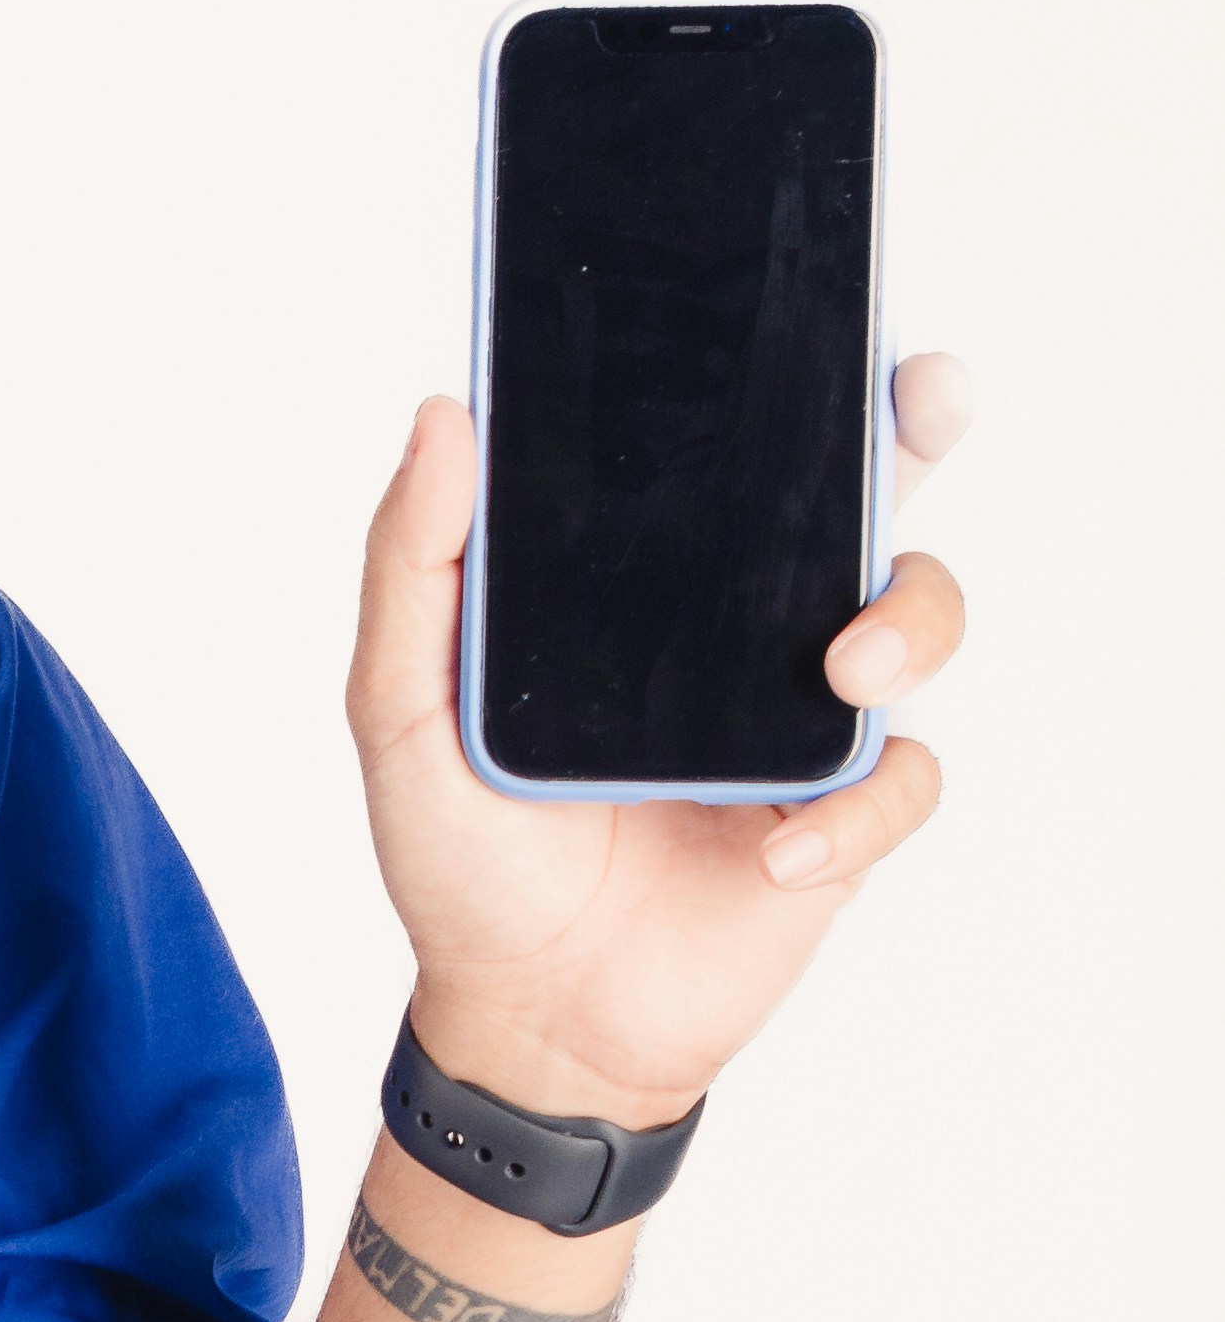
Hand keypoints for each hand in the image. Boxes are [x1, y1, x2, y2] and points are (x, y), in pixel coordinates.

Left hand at [348, 359, 971, 1121]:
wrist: (522, 1018)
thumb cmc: (466, 858)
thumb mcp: (402, 711)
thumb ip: (414, 570)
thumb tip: (444, 414)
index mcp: (647, 576)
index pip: (729, 442)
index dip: (780, 364)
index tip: (808, 303)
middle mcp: (740, 622)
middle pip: (858, 488)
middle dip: (909, 424)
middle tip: (914, 400)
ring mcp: (800, 714)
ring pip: (918, 611)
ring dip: (908, 619)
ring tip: (846, 671)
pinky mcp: (840, 814)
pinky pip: (901, 784)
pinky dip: (856, 813)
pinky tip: (775, 854)